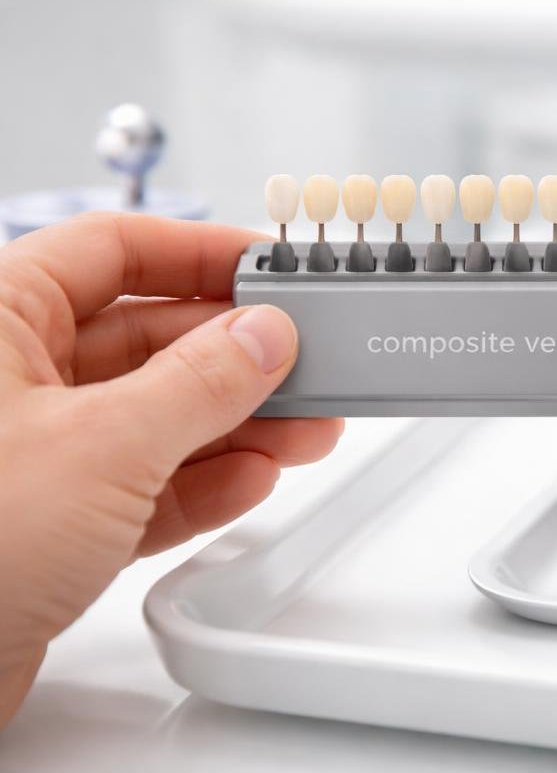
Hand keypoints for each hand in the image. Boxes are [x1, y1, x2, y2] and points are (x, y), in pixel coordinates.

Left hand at [0, 214, 341, 726]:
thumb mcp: (104, 445)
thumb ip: (201, 383)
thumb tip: (264, 337)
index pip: (112, 249)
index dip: (200, 252)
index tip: (273, 269)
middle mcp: (7, 378)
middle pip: (144, 337)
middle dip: (235, 355)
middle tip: (309, 362)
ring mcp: (29, 453)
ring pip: (151, 414)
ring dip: (235, 424)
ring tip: (305, 428)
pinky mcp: (48, 523)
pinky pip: (142, 483)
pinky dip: (201, 482)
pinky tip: (252, 480)